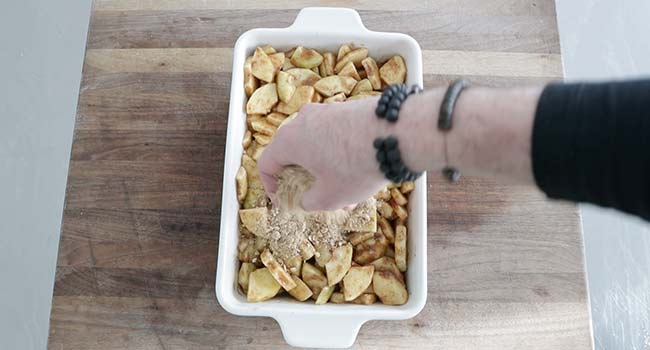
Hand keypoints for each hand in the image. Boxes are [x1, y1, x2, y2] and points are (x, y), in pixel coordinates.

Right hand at [258, 98, 388, 210]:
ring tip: (345, 191)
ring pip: (315, 143)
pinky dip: (338, 153)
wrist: (398, 133)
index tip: (283, 198)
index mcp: (289, 140)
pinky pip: (334, 134)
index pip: (266, 163)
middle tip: (315, 196)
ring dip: (323, 167)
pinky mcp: (347, 108)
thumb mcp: (330, 197)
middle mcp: (303, 120)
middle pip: (291, 151)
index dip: (270, 185)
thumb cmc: (357, 166)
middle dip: (302, 177)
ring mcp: (326, 111)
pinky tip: (359, 172)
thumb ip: (309, 202)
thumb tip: (307, 200)